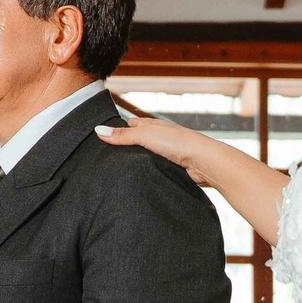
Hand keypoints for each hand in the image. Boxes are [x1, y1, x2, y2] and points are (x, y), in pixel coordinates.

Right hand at [96, 116, 218, 183]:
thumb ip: (123, 135)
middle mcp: (160, 137)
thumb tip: (99, 131)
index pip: (131, 125)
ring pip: (145, 156)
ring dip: (136, 162)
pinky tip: (138, 177)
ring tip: (119, 171)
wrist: (202, 162)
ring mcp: (166, 153)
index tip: (103, 138)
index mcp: (153, 126)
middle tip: (107, 158)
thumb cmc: (178, 143)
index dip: (118, 130)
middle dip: (125, 148)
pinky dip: (146, 171)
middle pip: (137, 142)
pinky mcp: (171, 167)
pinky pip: (154, 168)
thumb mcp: (145, 135)